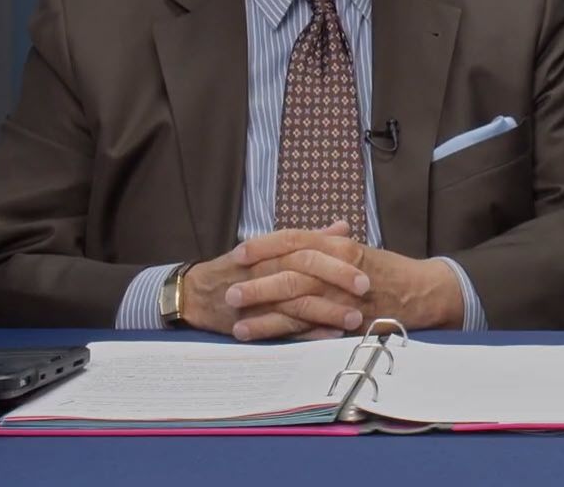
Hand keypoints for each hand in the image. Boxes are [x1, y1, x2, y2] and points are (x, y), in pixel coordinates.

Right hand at [179, 220, 372, 341]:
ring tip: (355, 318)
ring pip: (297, 303)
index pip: (306, 246)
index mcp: (271, 249)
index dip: (333, 254)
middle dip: (336, 279)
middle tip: (365, 289)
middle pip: (304, 271)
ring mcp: (259, 299)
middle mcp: (264, 270)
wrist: (198, 294)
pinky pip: (285, 329)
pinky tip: (331, 335)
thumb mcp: (272, 247)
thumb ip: (310, 238)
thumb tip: (343, 228)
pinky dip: (308, 333)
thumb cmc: (241, 268)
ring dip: (328, 311)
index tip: (363, 262)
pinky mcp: (254, 323)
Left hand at [232, 227, 466, 335]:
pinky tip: (263, 338)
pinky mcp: (348, 322)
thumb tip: (303, 238)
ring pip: (297, 302)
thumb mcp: (358, 250)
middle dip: (257, 282)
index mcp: (340, 246)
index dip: (264, 246)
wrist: (424, 293)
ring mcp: (344, 296)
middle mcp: (340, 268)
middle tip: (228, 291)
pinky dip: (285, 333)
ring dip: (264, 313)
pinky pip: (311, 328)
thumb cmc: (389, 271)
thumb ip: (329, 244)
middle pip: (291, 271)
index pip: (295, 240)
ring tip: (236, 321)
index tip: (238, 253)